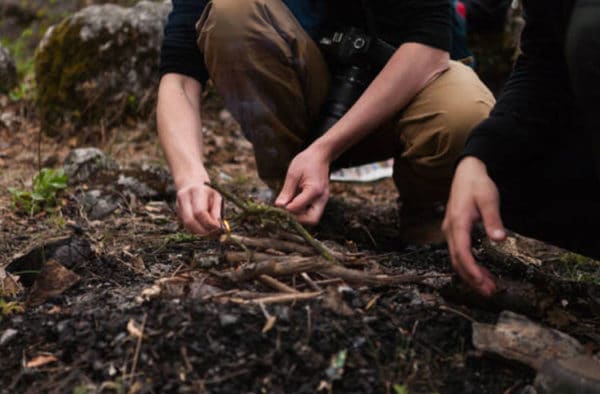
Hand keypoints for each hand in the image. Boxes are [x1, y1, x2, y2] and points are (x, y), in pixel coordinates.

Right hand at [175, 172, 221, 236]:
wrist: (192, 182)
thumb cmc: (208, 191)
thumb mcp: (216, 197)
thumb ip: (217, 212)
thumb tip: (218, 227)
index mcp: (196, 191)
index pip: (200, 212)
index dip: (209, 223)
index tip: (218, 228)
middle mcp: (184, 197)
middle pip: (190, 220)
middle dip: (203, 230)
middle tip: (213, 234)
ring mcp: (178, 204)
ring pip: (186, 225)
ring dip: (199, 232)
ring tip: (210, 232)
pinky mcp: (177, 211)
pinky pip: (186, 225)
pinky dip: (195, 230)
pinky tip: (203, 229)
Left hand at [275, 147, 330, 224]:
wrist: (320, 155)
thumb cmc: (306, 162)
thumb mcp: (293, 174)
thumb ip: (286, 191)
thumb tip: (279, 206)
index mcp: (314, 190)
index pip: (299, 207)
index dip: (287, 209)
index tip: (279, 205)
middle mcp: (322, 198)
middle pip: (312, 220)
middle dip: (298, 219)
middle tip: (286, 211)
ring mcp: (323, 200)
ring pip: (313, 218)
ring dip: (300, 216)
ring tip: (289, 206)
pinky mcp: (321, 200)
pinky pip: (313, 212)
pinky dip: (303, 212)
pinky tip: (294, 203)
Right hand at [442, 157, 505, 295]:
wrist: (467, 173)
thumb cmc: (478, 185)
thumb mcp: (489, 199)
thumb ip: (493, 219)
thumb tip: (499, 239)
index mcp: (458, 222)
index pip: (461, 252)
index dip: (471, 269)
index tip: (482, 282)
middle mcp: (450, 230)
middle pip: (457, 260)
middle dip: (472, 278)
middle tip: (489, 291)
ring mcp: (450, 231)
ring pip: (457, 259)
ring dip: (471, 275)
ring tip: (488, 287)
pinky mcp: (454, 232)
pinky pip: (459, 253)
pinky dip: (469, 266)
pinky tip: (481, 273)